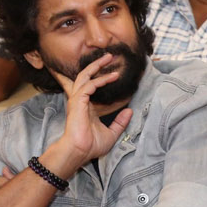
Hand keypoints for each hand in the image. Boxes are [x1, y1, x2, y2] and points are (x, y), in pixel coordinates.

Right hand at [49, 54, 133, 172]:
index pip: (89, 86)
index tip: (111, 71)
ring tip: (109, 58)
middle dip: (95, 65)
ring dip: (96, 66)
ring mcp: (77, 100)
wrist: (81, 151)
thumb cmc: (91, 145)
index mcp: (87, 106)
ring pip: (84, 76)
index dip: (98, 77)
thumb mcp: (112, 133)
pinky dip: (99, 80)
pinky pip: (88, 86)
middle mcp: (80, 101)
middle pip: (84, 76)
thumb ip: (120, 122)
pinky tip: (111, 77)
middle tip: (108, 56)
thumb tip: (129, 111)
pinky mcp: (77, 102)